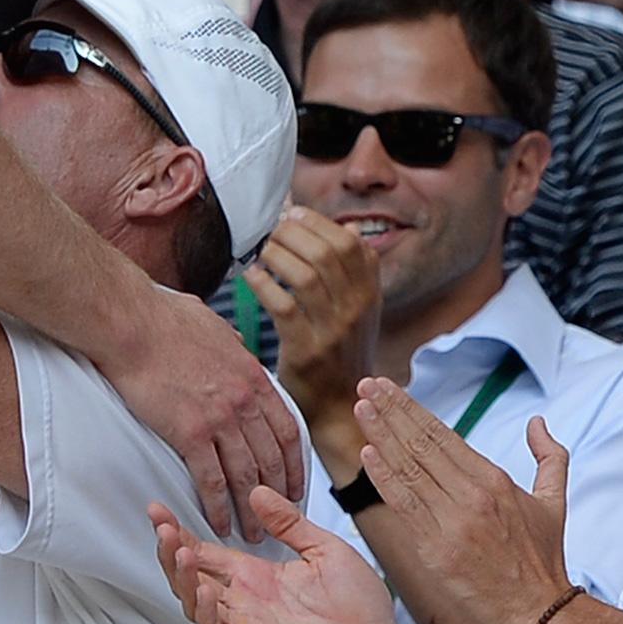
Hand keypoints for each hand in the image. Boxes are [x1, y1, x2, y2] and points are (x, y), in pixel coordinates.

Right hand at [108, 288, 305, 538]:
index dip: (294, 461)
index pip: (287, 428)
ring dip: (252, 509)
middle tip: (279, 516)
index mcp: (252, 376)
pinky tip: (219, 524)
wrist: (132, 324)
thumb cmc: (163, 318)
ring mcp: (219, 419)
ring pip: (246, 475)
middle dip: (279, 492)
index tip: (296, 483)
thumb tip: (236, 342)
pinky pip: (211, 480)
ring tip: (253, 533)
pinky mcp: (190, 433)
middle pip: (272, 458)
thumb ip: (231, 341)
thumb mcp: (213, 323)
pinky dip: (218, 506)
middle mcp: (244, 402)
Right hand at [152, 493, 411, 623]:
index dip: (179, 534)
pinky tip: (205, 593)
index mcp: (258, 576)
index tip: (158, 510)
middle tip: (161, 527)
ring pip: (197, 605)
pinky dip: (207, 617)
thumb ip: (290, 523)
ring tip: (180, 553)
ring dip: (184, 580)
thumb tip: (258, 490)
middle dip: (171, 553)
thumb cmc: (360, 605)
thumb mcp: (326, 549)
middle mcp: (246, 601)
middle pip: (192, 577)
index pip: (206, 552)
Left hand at [242, 207, 379, 465]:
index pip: (350, 242)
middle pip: (327, 252)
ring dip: (277, 255)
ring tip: (261, 252)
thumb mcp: (359, 311)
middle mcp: (358, 309)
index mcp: (371, 294)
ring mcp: (334, 330)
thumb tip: (342, 226)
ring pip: (305, 274)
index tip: (293, 213)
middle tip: (271, 231)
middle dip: (293, 233)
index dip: (318, 221)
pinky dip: (263, 284)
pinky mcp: (307, 350)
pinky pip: (283, 306)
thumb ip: (350, 271)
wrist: (342, 409)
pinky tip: (251, 277)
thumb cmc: (341, 353)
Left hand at [354, 378, 573, 623]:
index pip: (443, 435)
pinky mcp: (435, 548)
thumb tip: (537, 422)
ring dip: (380, 436)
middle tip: (366, 385)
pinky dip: (384, 479)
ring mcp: (452, 521)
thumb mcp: (553, 502)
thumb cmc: (543, 559)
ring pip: (409, 469)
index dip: (412, 409)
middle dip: (391, 411)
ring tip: (361, 408)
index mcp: (494, 480)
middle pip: (422, 444)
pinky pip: (404, 506)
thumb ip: (549, 457)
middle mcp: (471, 495)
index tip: (388, 389)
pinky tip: (367, 455)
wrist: (538, 611)